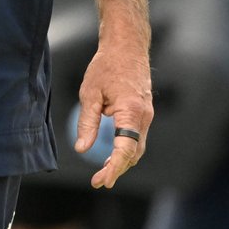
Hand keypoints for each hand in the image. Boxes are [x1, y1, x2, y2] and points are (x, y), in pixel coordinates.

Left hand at [75, 34, 152, 188]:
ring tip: (102, 171)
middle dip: (117, 169)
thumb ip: (87, 122)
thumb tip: (82, 149)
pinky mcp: (143, 112)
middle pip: (133, 153)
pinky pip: (136, 136)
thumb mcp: (89, 94)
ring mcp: (146, 115)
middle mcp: (144, 117)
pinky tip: (111, 153)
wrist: (126, 46)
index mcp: (131, 112)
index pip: (126, 150)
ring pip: (136, 147)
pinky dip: (126, 148)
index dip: (114, 168)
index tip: (101, 181)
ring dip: (122, 160)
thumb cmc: (106, 66)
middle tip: (98, 181)